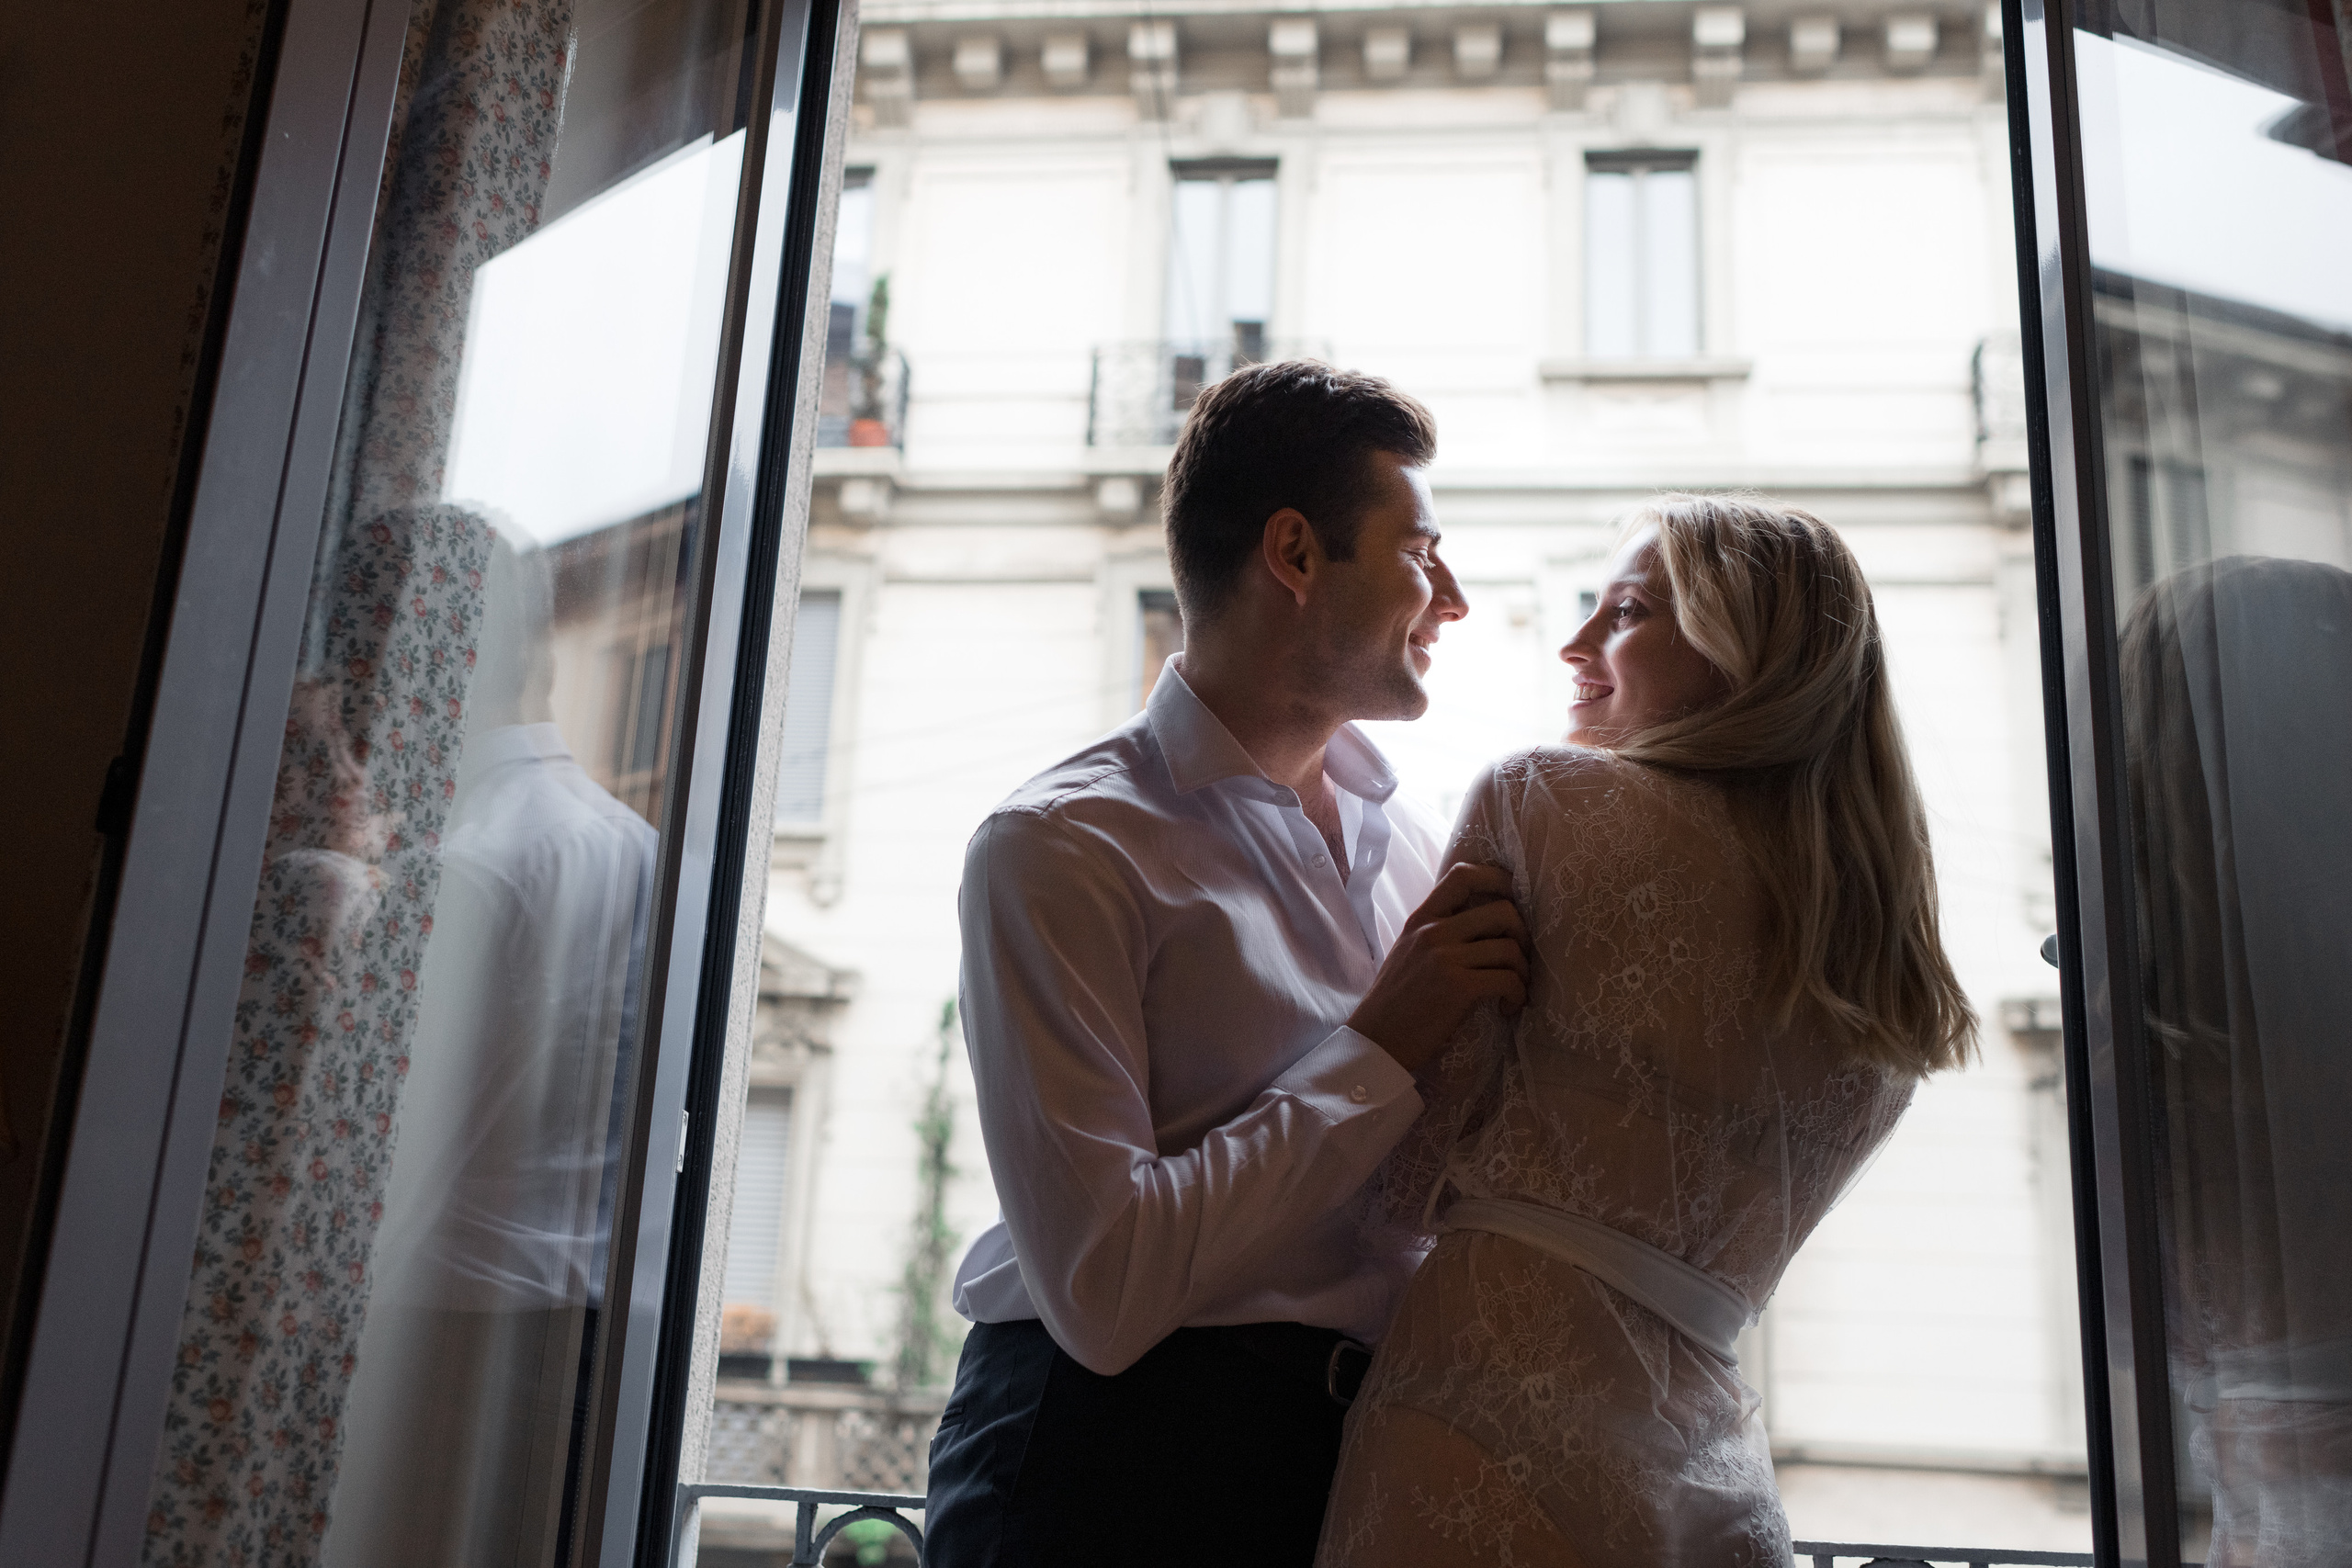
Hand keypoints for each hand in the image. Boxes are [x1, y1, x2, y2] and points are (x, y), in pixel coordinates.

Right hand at [1347, 862, 1528, 1074]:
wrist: (1377, 1041)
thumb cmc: (1396, 1002)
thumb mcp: (1408, 951)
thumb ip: (1437, 931)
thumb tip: (1482, 922)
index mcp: (1421, 919)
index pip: (1463, 875)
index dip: (1498, 879)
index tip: (1513, 898)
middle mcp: (1434, 932)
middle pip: (1502, 910)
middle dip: (1522, 934)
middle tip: (1519, 958)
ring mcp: (1446, 959)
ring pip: (1510, 948)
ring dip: (1522, 971)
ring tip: (1515, 989)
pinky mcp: (1459, 988)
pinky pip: (1508, 980)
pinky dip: (1517, 995)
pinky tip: (1508, 1007)